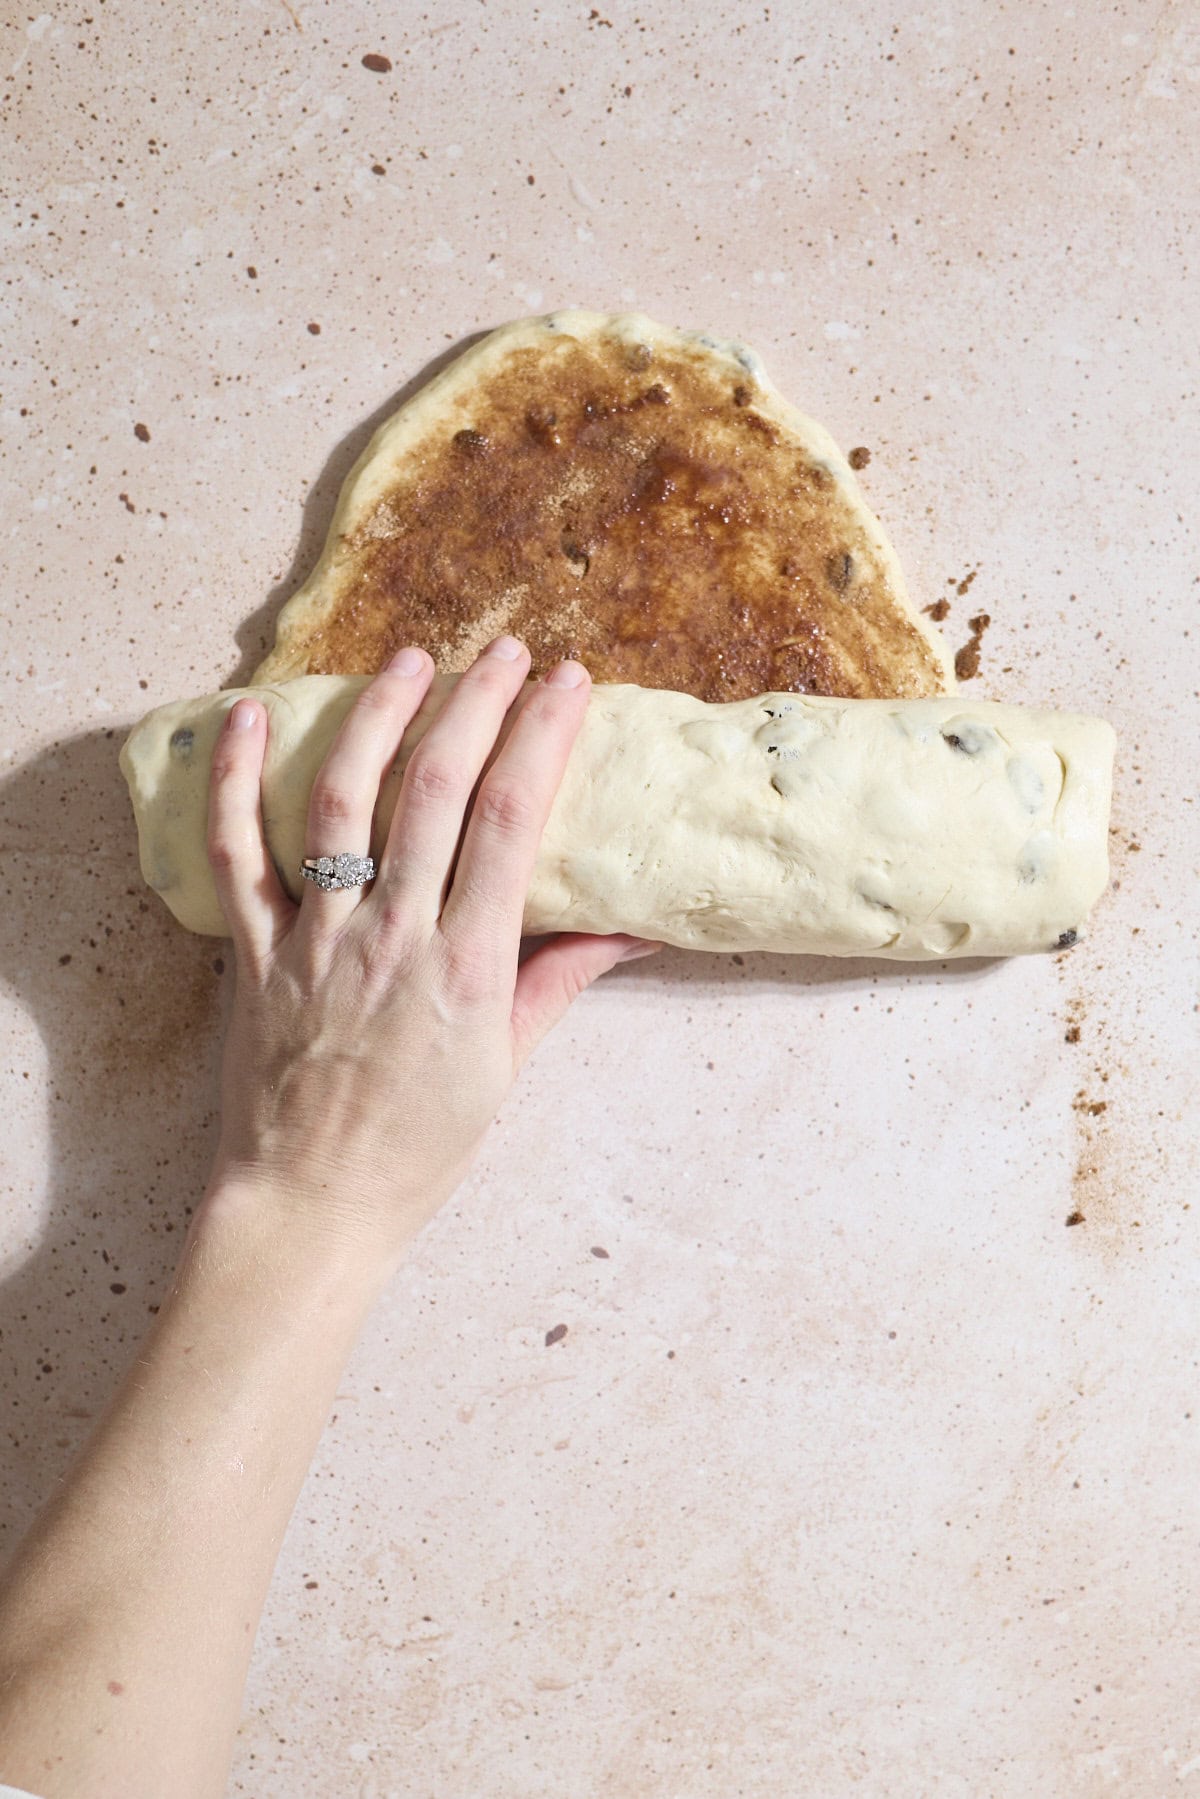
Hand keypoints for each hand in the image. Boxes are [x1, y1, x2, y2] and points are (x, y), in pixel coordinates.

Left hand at [200, 638, 656, 1267]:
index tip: (568, 683)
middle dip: (478, 704)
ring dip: (379, 717)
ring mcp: (317, 939)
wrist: (309, 1209)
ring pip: (343, 801)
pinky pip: (234, 854)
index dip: (542, 738)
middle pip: (439, 790)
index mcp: (467, 966)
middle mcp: (393, 936)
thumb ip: (561, 980)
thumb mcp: (507, 1066)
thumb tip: (633, 924)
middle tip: (507, 649)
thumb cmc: (417, 1148)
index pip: (513, 823)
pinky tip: (248, 716)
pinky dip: (235, 780)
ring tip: (412, 659)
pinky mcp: (253, 953)